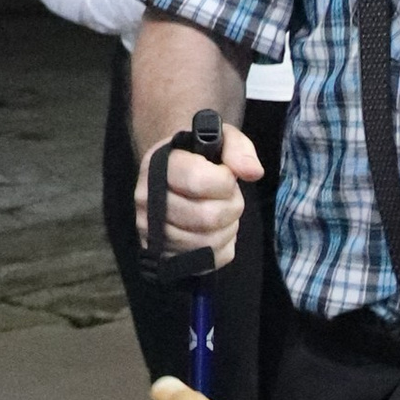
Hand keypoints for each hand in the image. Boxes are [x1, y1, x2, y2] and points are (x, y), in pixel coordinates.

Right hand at [140, 125, 263, 266]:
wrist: (174, 177)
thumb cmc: (199, 156)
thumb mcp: (220, 139)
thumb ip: (238, 148)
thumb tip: (252, 172)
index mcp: (158, 165)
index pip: (197, 181)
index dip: (225, 180)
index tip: (226, 174)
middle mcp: (146, 200)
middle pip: (206, 217)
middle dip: (232, 206)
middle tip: (229, 196)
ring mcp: (151, 232)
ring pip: (208, 242)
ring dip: (228, 227)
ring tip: (222, 210)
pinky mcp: (164, 255)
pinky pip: (208, 260)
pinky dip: (223, 246)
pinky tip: (217, 229)